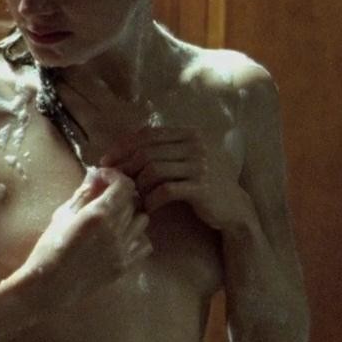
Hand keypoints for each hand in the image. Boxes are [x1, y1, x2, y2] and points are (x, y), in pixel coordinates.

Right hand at [23, 167, 151, 300]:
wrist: (48, 287)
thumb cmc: (47, 249)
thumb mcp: (61, 216)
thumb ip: (83, 195)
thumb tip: (96, 176)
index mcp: (98, 215)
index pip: (124, 185)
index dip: (115, 176)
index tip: (103, 177)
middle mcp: (116, 230)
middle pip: (133, 201)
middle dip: (120, 195)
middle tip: (104, 196)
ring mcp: (123, 250)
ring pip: (142, 220)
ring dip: (130, 215)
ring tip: (113, 218)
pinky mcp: (125, 265)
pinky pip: (144, 243)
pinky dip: (136, 236)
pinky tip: (119, 238)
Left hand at [99, 126, 251, 231]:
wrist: (235, 207)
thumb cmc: (204, 182)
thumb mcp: (188, 158)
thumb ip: (164, 148)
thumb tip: (122, 148)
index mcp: (191, 134)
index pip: (148, 134)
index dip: (123, 146)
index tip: (107, 161)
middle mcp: (197, 146)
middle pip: (146, 152)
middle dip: (124, 167)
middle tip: (112, 181)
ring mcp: (200, 166)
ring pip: (153, 170)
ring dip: (137, 185)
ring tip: (131, 196)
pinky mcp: (201, 187)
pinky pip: (165, 190)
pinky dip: (151, 200)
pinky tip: (147, 208)